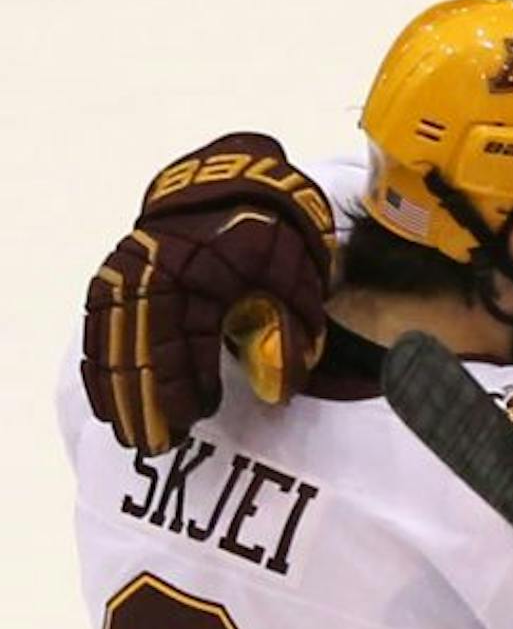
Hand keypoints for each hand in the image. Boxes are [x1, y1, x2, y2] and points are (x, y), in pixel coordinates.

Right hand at [81, 133, 334, 453]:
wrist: (234, 183)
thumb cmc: (273, 236)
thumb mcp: (296, 276)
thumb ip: (291, 332)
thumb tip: (280, 394)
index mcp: (202, 269)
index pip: (188, 338)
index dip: (190, 382)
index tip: (197, 419)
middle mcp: (155, 268)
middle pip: (144, 346)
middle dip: (149, 400)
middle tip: (155, 445)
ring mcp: (129, 268)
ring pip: (114, 339)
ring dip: (119, 390)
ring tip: (128, 433)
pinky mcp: (115, 271)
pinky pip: (98, 324)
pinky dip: (101, 362)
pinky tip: (104, 398)